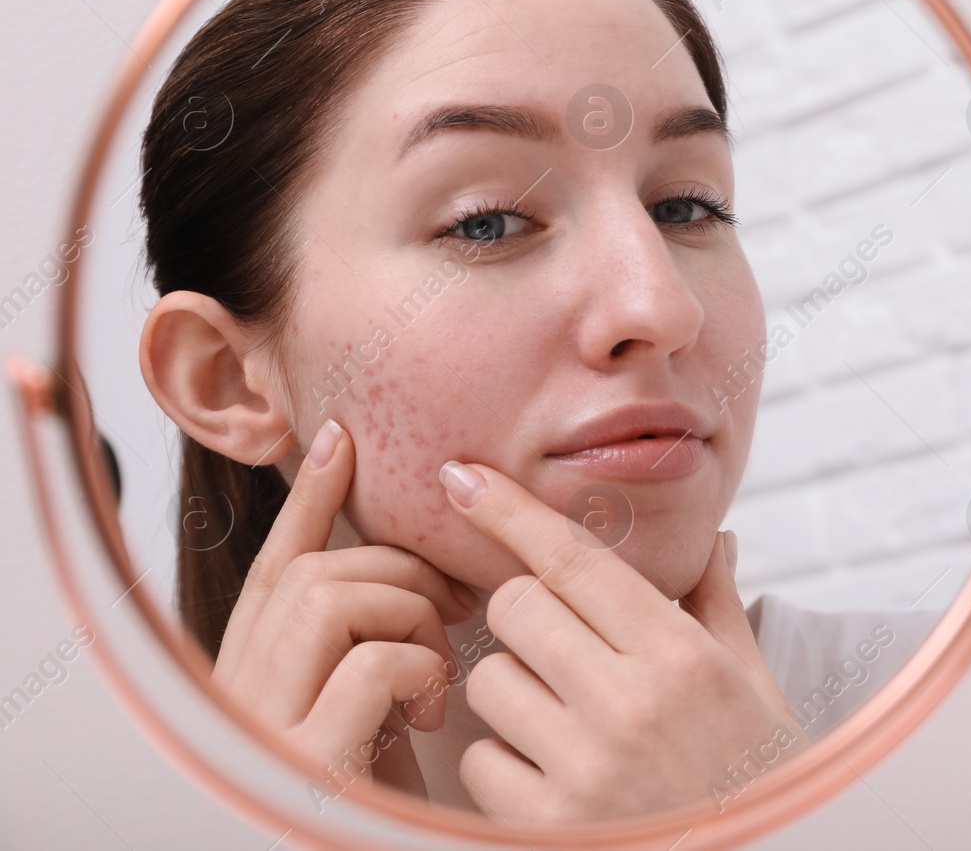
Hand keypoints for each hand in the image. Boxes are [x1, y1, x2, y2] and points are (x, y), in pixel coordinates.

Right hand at [212, 418, 479, 800]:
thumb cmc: (379, 802)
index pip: (280, 566)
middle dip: (397, 568)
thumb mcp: (373, 718)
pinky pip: (369, 662)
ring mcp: (266, 726)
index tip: (340, 439)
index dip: (310, 499)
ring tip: (438, 665)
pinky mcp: (302, 760)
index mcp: (259, 678)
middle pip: (313, 571)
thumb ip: (373, 652)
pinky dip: (417, 668)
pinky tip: (430, 708)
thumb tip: (425, 580)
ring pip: (333, 597)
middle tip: (454, 606)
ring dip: (408, 614)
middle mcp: (243, 695)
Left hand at [440, 461, 804, 822]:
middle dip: (526, 613)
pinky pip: (480, 760)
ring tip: (564, 717)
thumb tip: (713, 536)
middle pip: (518, 607)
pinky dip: (503, 760)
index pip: (575, 560)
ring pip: (489, 679)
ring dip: (514, 687)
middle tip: (561, 642)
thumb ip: (717, 604)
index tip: (462, 478)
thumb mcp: (755, 684)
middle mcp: (630, 705)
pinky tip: (554, 772)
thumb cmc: (758, 777)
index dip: (509, 511)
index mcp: (683, 657)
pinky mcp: (549, 826)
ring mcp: (585, 770)